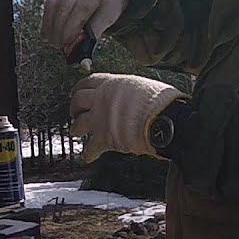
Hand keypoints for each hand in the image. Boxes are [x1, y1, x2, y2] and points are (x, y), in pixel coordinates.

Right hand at [41, 0, 129, 49]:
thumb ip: (95, 33)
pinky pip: (50, 1)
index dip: (72, 26)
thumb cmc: (109, 4)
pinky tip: (46, 32)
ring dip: (49, 24)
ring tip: (50, 41)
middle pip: (65, 4)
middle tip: (57, 45)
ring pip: (53, 2)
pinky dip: (46, 18)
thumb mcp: (109, 17)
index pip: (82, 7)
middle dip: (59, 27)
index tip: (67, 42)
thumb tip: (83, 58)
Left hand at [69, 73, 185, 162]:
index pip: (88, 82)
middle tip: (75, 112)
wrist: (164, 119)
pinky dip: (89, 154)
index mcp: (112, 84)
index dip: (80, 87)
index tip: (77, 90)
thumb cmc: (160, 102)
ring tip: (77, 132)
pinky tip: (89, 156)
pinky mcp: (104, 138)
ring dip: (76, 129)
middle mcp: (101, 99)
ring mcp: (100, 119)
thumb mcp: (143, 85)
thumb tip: (131, 94)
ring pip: (78, 124)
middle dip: (74, 108)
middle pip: (77, 101)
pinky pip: (90, 148)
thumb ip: (129, 90)